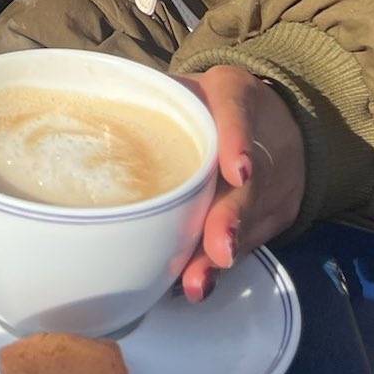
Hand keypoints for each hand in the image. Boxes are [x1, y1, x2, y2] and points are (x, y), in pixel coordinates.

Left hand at [175, 65, 304, 301]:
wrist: (274, 122)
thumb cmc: (207, 105)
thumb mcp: (188, 88)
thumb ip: (154, 100)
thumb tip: (98, 116)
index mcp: (233, 95)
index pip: (237, 110)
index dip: (237, 139)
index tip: (238, 171)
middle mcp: (260, 140)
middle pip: (248, 182)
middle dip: (231, 218)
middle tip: (220, 250)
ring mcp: (272, 183)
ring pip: (249, 221)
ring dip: (220, 255)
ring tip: (197, 283)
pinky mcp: (273, 216)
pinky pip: (248, 242)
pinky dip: (219, 264)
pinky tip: (196, 284)